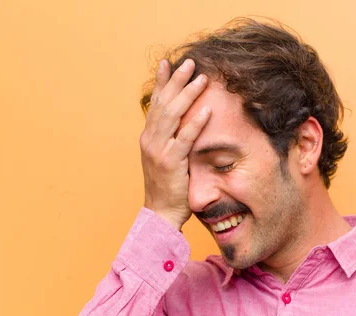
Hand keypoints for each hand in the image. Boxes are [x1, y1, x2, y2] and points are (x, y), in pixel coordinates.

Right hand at [140, 59, 210, 229]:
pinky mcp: (171, 162)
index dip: (162, 83)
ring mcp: (159, 150)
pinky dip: (195, 122)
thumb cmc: (168, 188)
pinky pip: (184, 138)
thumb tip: (183, 124)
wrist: (160, 213)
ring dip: (187, 94)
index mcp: (149, 137)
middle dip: (176, 81)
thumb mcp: (166, 159)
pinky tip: (206, 109)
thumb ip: (171, 141)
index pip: (155, 104)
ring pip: (172, 115)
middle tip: (188, 62)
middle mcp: (150, 140)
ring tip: (201, 78)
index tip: (167, 64)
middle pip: (163, 103)